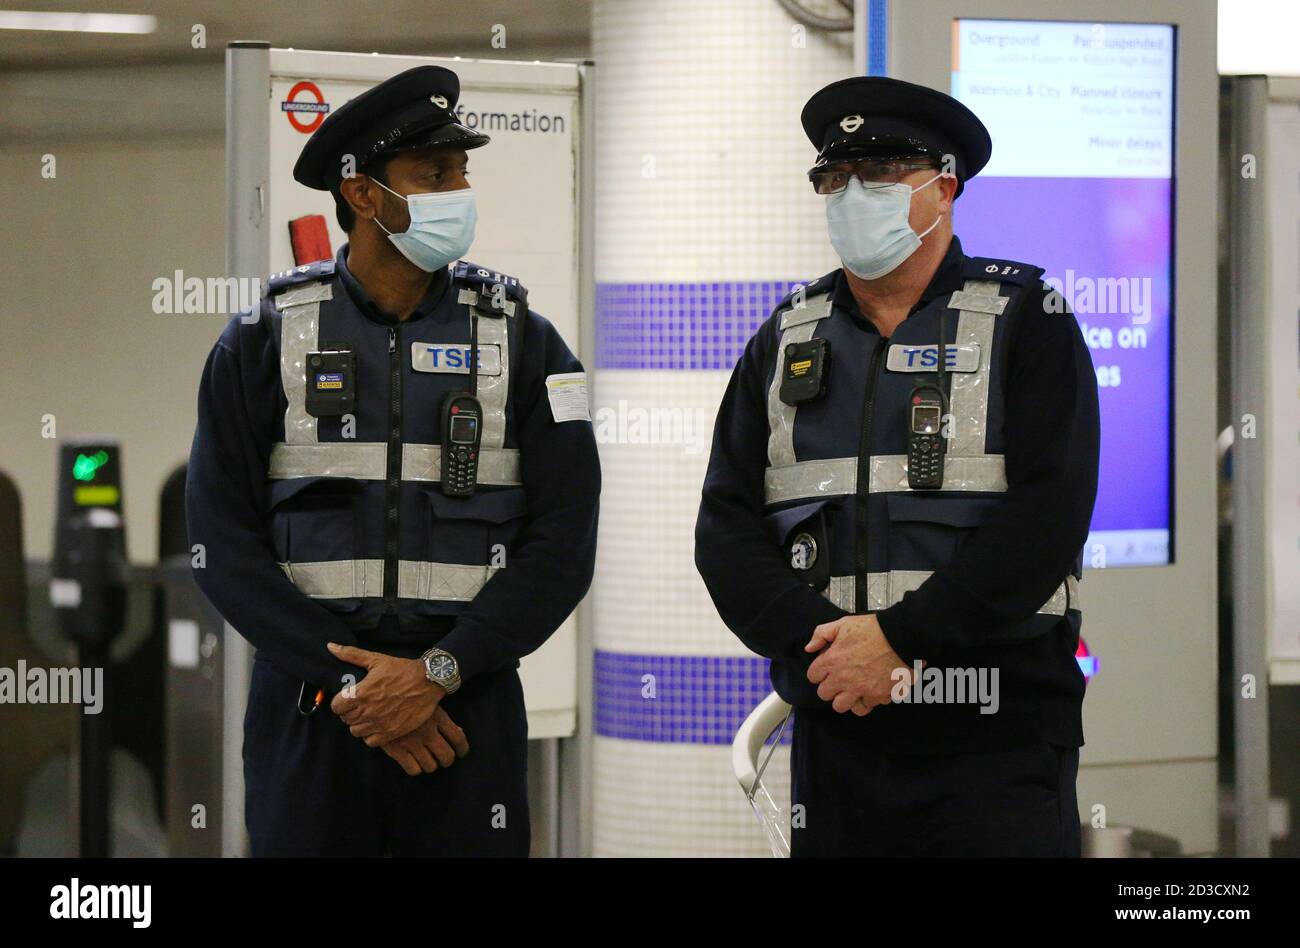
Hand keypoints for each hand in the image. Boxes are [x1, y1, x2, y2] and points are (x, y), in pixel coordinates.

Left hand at [327, 643, 443, 746]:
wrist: (428, 681)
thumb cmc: (402, 670)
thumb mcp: (376, 659)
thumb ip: (351, 654)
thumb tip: (330, 646)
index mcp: (360, 693)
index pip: (335, 707)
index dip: (340, 703)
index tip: (348, 699)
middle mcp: (367, 710)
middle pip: (345, 719)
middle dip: (350, 712)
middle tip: (361, 705)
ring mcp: (378, 723)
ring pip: (356, 731)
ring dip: (360, 724)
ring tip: (369, 716)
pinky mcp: (390, 733)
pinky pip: (370, 741)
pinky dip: (371, 735)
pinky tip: (378, 725)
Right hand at [380, 705, 469, 775]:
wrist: (375, 697)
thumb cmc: (402, 694)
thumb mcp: (426, 699)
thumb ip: (441, 716)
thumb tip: (458, 731)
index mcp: (437, 716)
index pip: (458, 738)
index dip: (462, 748)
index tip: (461, 753)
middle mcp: (427, 732)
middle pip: (447, 756)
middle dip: (447, 760)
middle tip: (444, 759)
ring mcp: (412, 742)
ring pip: (431, 766)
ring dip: (431, 765)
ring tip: (429, 761)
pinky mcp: (397, 750)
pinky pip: (413, 769)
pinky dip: (416, 769)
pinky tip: (414, 763)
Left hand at [804, 614, 917, 713]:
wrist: (902, 637)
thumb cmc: (875, 630)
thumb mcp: (843, 624)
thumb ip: (822, 634)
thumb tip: (809, 648)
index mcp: (832, 661)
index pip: (813, 676)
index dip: (819, 672)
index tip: (826, 668)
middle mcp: (843, 679)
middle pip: (824, 694)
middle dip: (830, 687)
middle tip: (839, 679)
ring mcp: (860, 690)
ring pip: (841, 706)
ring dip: (845, 699)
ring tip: (852, 689)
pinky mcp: (877, 696)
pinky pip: (865, 707)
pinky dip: (866, 701)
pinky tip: (868, 691)